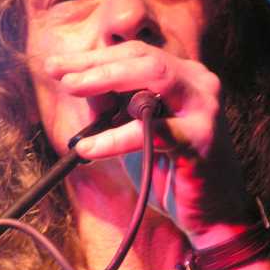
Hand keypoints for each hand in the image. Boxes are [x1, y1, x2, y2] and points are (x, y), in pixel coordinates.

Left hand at [44, 40, 254, 246]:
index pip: (135, 54)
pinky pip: (150, 130)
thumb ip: (111, 107)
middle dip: (95, 62)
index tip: (56, 66)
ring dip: (106, 79)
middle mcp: (198, 82)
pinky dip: (114, 138)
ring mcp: (204, 107)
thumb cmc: (170, 173)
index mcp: (184, 76)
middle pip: (142, 56)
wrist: (212, 215)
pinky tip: (87, 147)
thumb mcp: (133, 133)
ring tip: (70, 88)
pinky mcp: (201, 137)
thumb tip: (76, 84)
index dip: (94, 57)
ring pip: (153, 75)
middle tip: (57, 72)